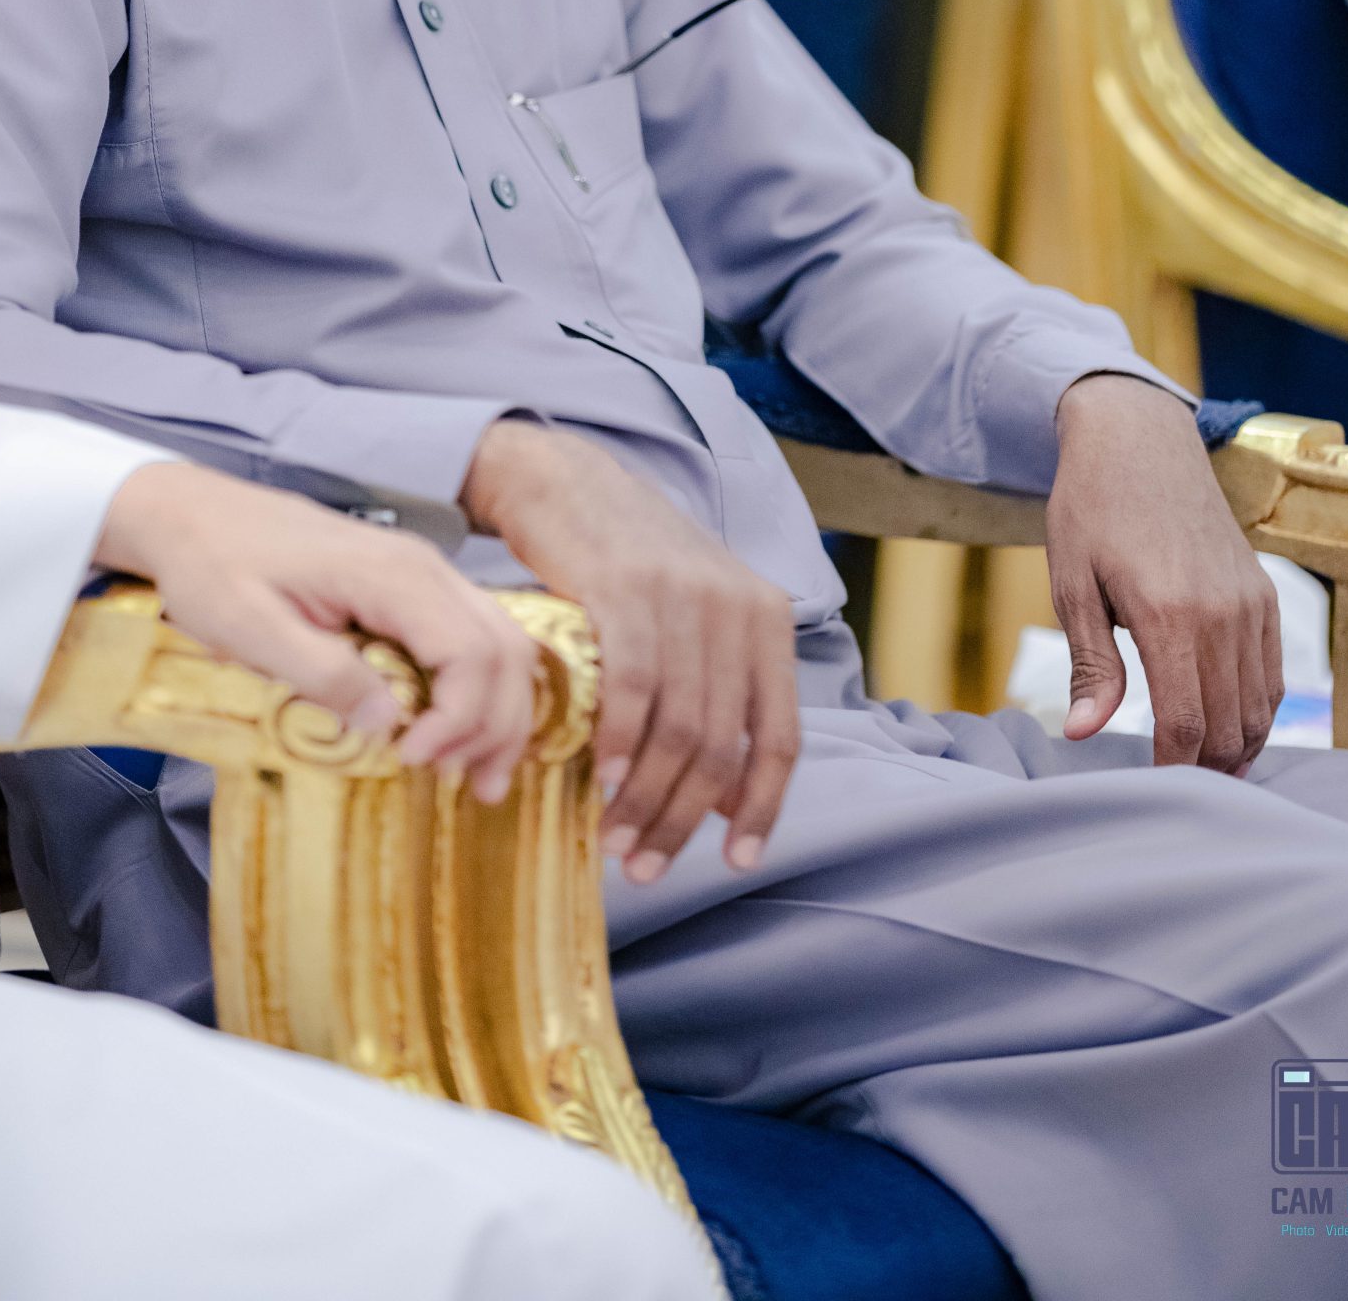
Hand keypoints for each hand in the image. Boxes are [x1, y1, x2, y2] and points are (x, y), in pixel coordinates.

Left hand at [96, 462, 537, 801]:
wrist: (193, 514)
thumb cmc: (214, 568)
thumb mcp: (250, 629)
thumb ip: (323, 673)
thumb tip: (388, 723)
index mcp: (391, 576)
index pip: (469, 651)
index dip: (459, 717)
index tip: (413, 759)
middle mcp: (424, 567)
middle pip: (502, 647)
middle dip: (498, 723)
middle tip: (470, 785)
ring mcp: (422, 570)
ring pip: (499, 639)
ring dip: (501, 709)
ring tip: (483, 774)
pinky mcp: (409, 583)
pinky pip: (472, 634)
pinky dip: (482, 687)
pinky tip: (463, 730)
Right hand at [463, 418, 800, 881]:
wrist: (566, 480)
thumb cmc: (630, 564)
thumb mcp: (696, 620)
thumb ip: (722, 698)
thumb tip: (736, 803)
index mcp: (766, 618)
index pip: (780, 737)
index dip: (762, 810)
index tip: (734, 864)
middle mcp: (735, 606)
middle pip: (723, 745)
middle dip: (684, 820)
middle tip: (644, 867)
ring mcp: (682, 595)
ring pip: (680, 727)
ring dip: (647, 799)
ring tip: (616, 842)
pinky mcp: (624, 588)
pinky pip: (634, 686)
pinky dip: (622, 743)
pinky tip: (603, 781)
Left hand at [1046, 376, 1282, 772]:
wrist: (1138, 441)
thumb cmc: (1091, 511)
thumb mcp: (1072, 584)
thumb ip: (1090, 665)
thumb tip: (1084, 734)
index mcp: (1169, 616)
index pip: (1184, 724)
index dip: (1168, 770)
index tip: (1147, 792)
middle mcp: (1222, 615)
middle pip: (1229, 726)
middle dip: (1204, 770)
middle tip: (1174, 793)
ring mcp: (1251, 604)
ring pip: (1260, 709)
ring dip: (1236, 748)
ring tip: (1203, 772)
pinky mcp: (1265, 594)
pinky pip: (1273, 676)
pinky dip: (1257, 713)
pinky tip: (1229, 729)